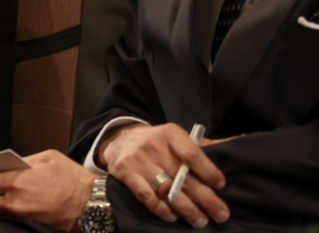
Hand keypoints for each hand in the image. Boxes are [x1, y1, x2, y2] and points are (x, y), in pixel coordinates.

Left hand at [0, 149, 94, 230]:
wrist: (93, 205)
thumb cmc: (72, 178)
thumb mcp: (48, 157)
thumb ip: (25, 160)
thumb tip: (11, 164)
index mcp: (17, 179)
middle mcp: (15, 199)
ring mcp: (22, 214)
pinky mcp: (30, 223)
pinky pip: (9, 217)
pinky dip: (5, 209)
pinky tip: (11, 200)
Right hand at [101, 123, 228, 227]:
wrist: (119, 140)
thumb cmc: (157, 142)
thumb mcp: (176, 137)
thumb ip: (200, 147)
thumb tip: (236, 146)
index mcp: (170, 134)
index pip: (192, 154)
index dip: (208, 171)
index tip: (221, 185)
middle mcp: (153, 145)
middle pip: (183, 177)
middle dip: (205, 199)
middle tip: (221, 214)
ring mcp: (138, 159)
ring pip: (166, 190)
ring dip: (186, 209)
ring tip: (200, 221)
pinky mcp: (125, 172)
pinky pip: (145, 195)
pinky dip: (160, 208)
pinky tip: (172, 216)